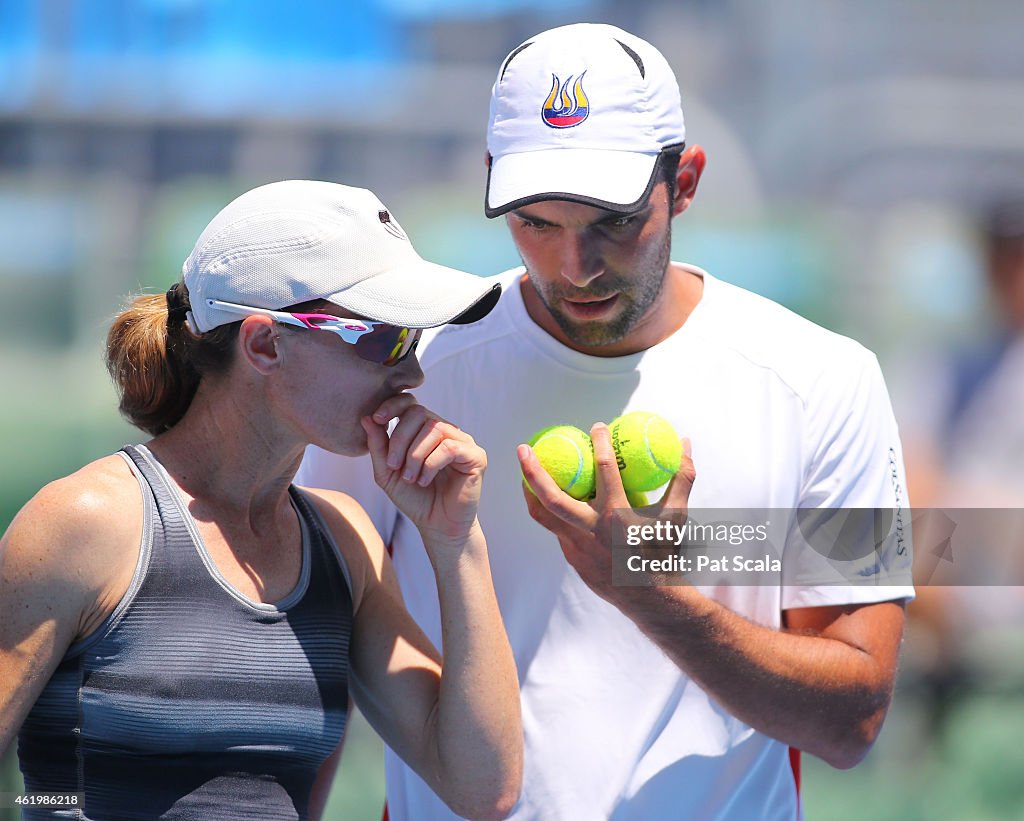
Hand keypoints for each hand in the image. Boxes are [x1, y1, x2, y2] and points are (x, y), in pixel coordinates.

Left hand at [362, 396, 485, 547]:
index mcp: (425, 430)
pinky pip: (450, 447)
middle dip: (400, 439)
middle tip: (394, 466)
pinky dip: (431, 463)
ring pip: (434, 428)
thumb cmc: (415, 498)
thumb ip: (378, 446)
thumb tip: (367, 418)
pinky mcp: (475, 456)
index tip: (378, 419)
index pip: (411, 404)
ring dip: (415, 455)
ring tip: (410, 477)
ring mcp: (462, 441)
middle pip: (419, 413)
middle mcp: (445, 431)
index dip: (393, 406)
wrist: (437, 526)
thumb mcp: (388, 472)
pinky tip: (424, 480)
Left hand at [517, 422, 695, 602]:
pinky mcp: (572, 558)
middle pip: (552, 498)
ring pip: (543, 516)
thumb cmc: (666, 553)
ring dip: (530, 491)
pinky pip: (557, 530)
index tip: (596, 426)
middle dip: (533, 471)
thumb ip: (683, 476)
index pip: (605, 470)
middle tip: (523, 448)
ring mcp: (577, 547)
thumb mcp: (678, 515)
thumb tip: (685, 442)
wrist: (652, 599)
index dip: (600, 443)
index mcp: (618, 516)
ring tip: (524, 471)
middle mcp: (592, 531)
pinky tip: (550, 498)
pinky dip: (550, 512)